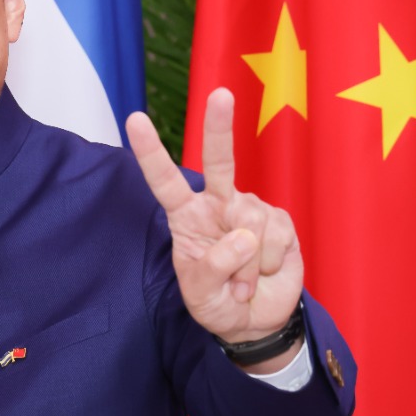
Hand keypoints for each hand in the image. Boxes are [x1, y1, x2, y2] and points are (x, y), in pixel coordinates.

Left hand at [126, 89, 302, 348]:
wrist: (254, 322)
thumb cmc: (216, 304)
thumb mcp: (201, 294)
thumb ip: (214, 266)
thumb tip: (242, 236)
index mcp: (186, 217)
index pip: (165, 181)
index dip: (151, 152)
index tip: (135, 119)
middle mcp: (217, 205)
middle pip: (219, 161)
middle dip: (220, 127)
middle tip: (221, 94)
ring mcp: (251, 210)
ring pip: (251, 221)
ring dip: (247, 264)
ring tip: (241, 283)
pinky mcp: (280, 221)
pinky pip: (276, 237)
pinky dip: (268, 264)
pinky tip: (263, 273)